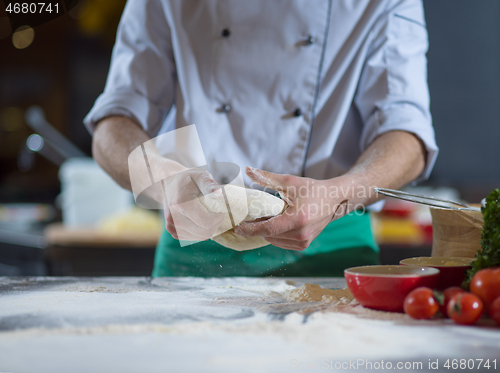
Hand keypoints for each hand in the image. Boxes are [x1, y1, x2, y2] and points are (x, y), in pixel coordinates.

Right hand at [163, 168, 223, 240]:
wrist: (167, 182)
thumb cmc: (187, 178)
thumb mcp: (199, 175)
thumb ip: (208, 184)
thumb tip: (218, 193)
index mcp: (182, 205)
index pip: (207, 222)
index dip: (218, 217)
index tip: (221, 209)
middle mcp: (174, 218)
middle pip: (204, 232)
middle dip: (215, 224)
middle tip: (217, 212)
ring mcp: (172, 226)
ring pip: (200, 237)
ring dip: (208, 228)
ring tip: (208, 213)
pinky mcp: (172, 230)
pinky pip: (192, 237)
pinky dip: (200, 231)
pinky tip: (200, 219)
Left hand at [234, 167, 358, 249]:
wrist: (333, 200)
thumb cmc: (311, 189)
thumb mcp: (289, 181)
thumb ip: (267, 178)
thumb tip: (247, 170)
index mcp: (298, 219)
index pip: (268, 229)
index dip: (251, 229)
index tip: (237, 227)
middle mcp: (302, 234)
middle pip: (269, 235)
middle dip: (256, 228)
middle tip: (245, 218)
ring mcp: (304, 242)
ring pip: (274, 241)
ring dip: (264, 232)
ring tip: (258, 220)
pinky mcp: (304, 244)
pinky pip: (281, 243)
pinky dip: (274, 235)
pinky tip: (271, 225)